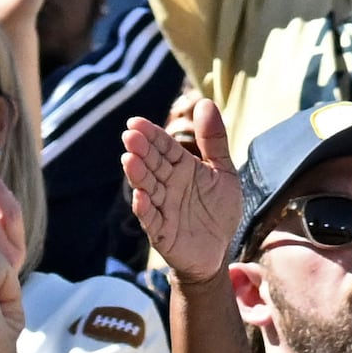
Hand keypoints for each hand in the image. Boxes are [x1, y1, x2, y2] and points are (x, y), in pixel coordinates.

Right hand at [123, 102, 244, 284]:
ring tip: (129, 159)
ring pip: (148, 188)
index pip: (164, 148)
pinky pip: (152, 219)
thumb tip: (207, 102)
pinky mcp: (162, 232)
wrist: (219, 250)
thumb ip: (214, 140)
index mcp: (182, 168)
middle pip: (153, 165)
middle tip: (130, 135)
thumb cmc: (218, 209)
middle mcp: (168, 185)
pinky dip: (145, 209)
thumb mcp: (223, 171)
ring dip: (138, 175)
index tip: (135, 122)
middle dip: (141, 150)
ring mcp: (163, 208)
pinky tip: (140, 196)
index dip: (152, 135)